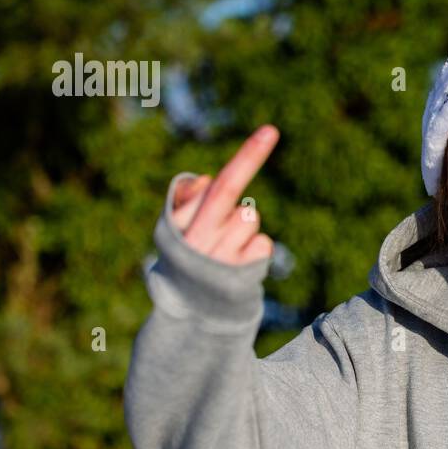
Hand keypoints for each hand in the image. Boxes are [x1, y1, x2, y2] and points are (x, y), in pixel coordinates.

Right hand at [170, 124, 278, 264]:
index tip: (270, 132)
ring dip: (243, 230)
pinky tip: (237, 267)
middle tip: (271, 130)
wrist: (192, 317)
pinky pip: (261, 243)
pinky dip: (254, 251)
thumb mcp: (177, 234)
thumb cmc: (187, 264)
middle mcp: (194, 239)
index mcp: (176, 224)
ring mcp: (218, 258)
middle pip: (228, 188)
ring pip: (249, 217)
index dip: (248, 157)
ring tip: (226, 252)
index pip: (216, 183)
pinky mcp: (240, 275)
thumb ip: (187, 202)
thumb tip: (204, 179)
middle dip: (250, 156)